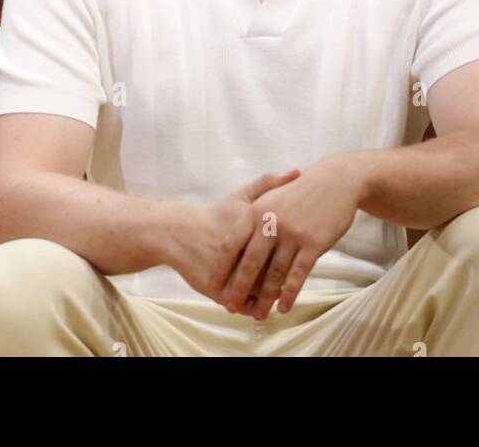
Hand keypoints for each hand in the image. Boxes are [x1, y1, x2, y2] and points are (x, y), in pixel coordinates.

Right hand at [165, 169, 300, 304]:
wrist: (180, 233)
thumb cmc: (217, 215)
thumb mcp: (242, 196)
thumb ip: (270, 183)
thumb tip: (297, 171)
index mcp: (256, 230)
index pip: (288, 248)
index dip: (296, 253)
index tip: (298, 253)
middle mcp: (245, 254)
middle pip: (278, 273)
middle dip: (286, 278)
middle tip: (290, 278)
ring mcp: (233, 275)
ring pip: (263, 295)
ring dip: (271, 299)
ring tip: (276, 297)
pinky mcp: (220, 292)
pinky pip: (245, 306)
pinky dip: (253, 307)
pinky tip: (257, 305)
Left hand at [210, 156, 362, 319]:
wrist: (335, 180)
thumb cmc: (301, 190)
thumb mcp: (271, 194)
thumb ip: (254, 215)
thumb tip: (236, 241)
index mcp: (256, 211)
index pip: (231, 244)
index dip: (221, 268)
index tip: (213, 287)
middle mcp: (270, 223)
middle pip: (249, 263)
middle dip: (238, 289)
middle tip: (230, 308)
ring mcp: (292, 234)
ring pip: (274, 274)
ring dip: (265, 298)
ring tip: (259, 316)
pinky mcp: (312, 244)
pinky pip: (298, 275)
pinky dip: (289, 294)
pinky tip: (283, 308)